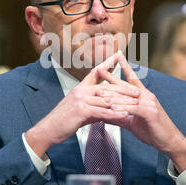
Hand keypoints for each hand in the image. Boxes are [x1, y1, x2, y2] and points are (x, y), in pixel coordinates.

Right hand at [24, 51, 139, 157]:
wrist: (48, 129)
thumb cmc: (63, 120)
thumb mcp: (79, 109)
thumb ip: (92, 106)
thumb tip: (104, 109)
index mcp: (80, 88)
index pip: (96, 72)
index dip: (107, 63)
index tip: (118, 55)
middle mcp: (81, 91)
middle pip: (106, 87)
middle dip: (123, 89)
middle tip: (137, 91)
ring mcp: (80, 100)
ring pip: (106, 99)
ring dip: (122, 102)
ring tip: (135, 103)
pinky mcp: (81, 111)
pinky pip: (101, 111)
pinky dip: (114, 113)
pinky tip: (124, 114)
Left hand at [96, 54, 185, 172]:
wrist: (169, 142)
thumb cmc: (153, 131)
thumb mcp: (132, 123)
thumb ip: (119, 117)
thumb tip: (105, 116)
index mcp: (143, 96)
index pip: (132, 78)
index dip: (124, 66)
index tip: (116, 56)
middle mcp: (146, 96)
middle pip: (126, 84)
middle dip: (111, 77)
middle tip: (98, 69)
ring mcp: (149, 103)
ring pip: (127, 97)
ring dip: (112, 94)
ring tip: (99, 91)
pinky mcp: (150, 112)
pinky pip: (134, 108)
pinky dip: (122, 108)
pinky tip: (112, 108)